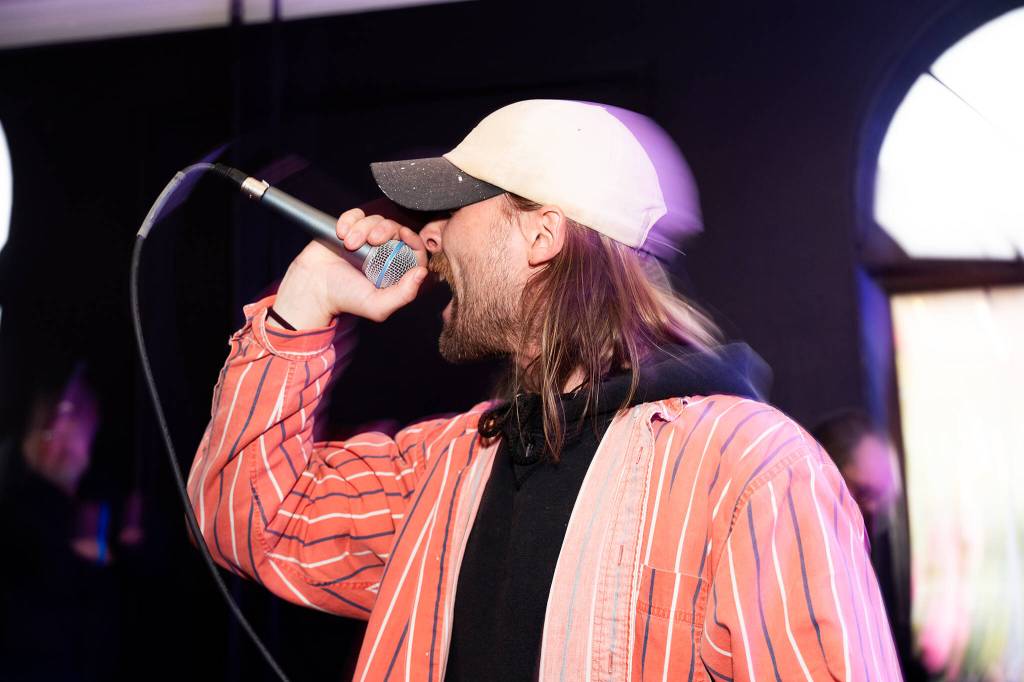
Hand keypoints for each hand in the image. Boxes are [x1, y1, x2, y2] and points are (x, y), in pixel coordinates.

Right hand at [272, 208, 428, 327]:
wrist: (314, 289)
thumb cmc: (346, 299)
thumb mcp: (378, 305)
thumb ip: (403, 294)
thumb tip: (421, 273)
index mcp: (395, 270)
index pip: (414, 249)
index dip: (413, 239)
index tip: (404, 236)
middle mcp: (383, 253)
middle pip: (396, 229)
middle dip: (386, 229)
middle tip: (371, 240)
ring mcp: (366, 240)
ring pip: (375, 220)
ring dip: (363, 227)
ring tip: (349, 243)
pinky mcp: (349, 229)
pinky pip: (356, 215)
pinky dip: (349, 220)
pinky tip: (341, 233)